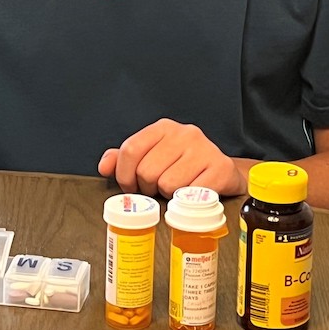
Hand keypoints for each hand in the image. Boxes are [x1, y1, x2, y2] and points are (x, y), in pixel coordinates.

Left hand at [98, 118, 247, 197]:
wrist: (223, 173)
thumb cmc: (183, 167)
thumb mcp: (152, 157)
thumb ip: (124, 159)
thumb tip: (105, 166)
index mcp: (163, 128)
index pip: (130, 149)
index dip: (124, 175)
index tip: (131, 186)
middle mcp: (184, 133)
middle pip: (147, 171)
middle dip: (148, 188)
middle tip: (158, 190)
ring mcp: (204, 149)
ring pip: (168, 184)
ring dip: (169, 196)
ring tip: (176, 191)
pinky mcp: (220, 168)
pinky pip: (190, 194)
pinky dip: (187, 201)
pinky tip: (191, 194)